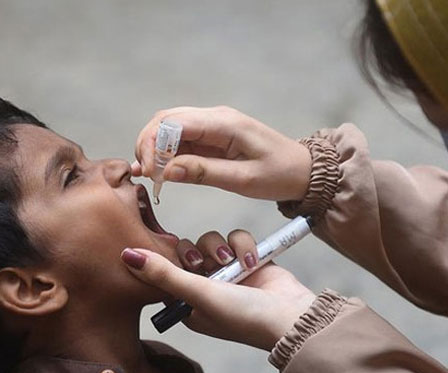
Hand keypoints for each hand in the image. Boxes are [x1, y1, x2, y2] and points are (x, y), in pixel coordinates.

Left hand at [120, 229, 315, 350]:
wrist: (290, 316)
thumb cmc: (242, 315)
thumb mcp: (197, 294)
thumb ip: (163, 274)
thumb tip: (125, 255)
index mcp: (187, 304)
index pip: (164, 273)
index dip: (165, 260)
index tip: (171, 256)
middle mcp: (205, 287)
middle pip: (187, 251)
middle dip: (196, 252)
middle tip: (204, 264)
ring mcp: (228, 273)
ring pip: (210, 241)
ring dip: (221, 248)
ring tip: (234, 263)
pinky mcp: (248, 260)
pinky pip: (236, 238)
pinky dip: (243, 245)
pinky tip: (252, 260)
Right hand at [132, 106, 311, 200]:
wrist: (303, 171)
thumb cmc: (279, 174)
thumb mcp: (243, 180)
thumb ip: (204, 173)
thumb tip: (167, 171)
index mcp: (224, 123)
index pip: (174, 123)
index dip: (154, 145)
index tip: (148, 171)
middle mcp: (215, 117)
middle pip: (165, 120)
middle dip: (148, 144)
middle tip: (144, 173)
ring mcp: (212, 124)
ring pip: (169, 128)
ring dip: (155, 148)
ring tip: (149, 175)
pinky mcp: (212, 135)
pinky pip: (181, 138)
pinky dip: (167, 153)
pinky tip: (162, 171)